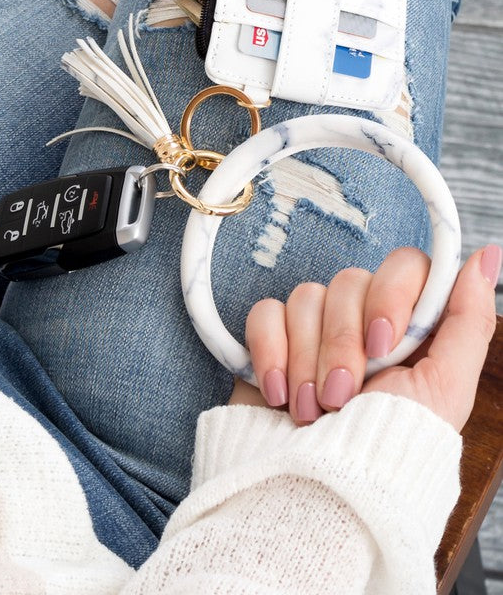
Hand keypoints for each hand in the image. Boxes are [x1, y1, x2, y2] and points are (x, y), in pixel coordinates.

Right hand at [229, 245, 500, 431]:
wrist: (314, 491)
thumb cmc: (385, 451)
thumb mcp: (444, 392)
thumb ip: (468, 322)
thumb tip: (488, 255)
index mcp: (409, 326)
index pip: (405, 265)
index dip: (391, 294)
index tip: (384, 345)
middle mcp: (362, 321)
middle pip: (350, 280)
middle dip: (342, 343)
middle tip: (342, 395)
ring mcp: (314, 329)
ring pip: (307, 296)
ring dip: (307, 359)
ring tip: (309, 410)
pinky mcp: (273, 341)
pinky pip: (265, 312)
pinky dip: (270, 352)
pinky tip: (277, 393)